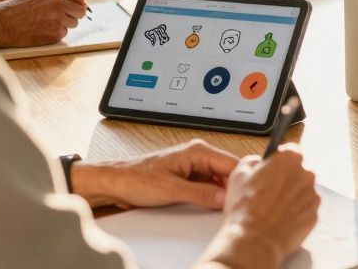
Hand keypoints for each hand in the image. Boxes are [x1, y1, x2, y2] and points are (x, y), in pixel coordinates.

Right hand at [0, 0, 85, 47]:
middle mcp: (57, 1)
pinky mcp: (54, 32)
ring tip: (45, 22)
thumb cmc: (17, 7)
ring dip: (64, 24)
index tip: (74, 5)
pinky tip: (41, 29)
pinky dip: (55, 33)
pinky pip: (64, 33)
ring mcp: (57, 17)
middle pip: (81, 10)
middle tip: (62, 16)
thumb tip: (82, 1)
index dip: (79, 1)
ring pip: (74, 22)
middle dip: (74, 14)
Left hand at [70, 139, 236, 209]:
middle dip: (232, 188)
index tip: (243, 197)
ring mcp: (195, 165)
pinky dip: (212, 195)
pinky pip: (209, 184)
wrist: (114, 183)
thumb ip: (202, 194)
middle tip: (233, 205)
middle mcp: (199, 154)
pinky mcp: (189, 175)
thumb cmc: (136, 179)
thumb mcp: (172, 190)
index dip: (241, 180)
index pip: (233, 163)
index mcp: (198, 151)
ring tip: (222, 207)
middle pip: (229, 171)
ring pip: (220, 179)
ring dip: (222, 192)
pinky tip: (211, 205)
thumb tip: (225, 198)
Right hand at [201, 146, 319, 268]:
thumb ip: (251, 161)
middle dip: (286, 180)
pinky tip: (280, 220)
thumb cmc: (245, 209)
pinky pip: (305, 210)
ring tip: (272, 210)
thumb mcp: (238, 175)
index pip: (291, 151)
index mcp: (290, 159)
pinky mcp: (314, 215)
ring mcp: (313, 195)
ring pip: (303, 191)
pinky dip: (296, 213)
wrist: (253, 241)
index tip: (274, 169)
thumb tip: (257, 162)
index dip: (280, 160)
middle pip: (299, 172)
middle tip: (269, 193)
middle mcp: (306, 174)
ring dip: (292, 197)